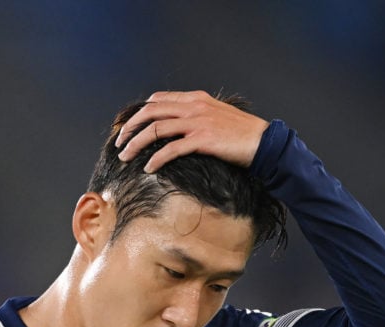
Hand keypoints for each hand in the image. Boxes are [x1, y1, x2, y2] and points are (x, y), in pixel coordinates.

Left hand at [115, 91, 268, 173]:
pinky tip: (148, 169)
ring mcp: (198, 122)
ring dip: (136, 144)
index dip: (139, 113)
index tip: (129, 128)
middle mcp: (194, 106)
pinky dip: (156, 159)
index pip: (158, 100)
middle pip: (151, 112)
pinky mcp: (203, 140)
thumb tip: (179, 126)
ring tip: (125, 157)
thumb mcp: (218, 117)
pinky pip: (171, 149)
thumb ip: (198, 116)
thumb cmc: (243, 134)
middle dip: (130, 127)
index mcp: (196, 98)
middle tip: (119, 143)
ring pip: (156, 129)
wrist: (264, 143)